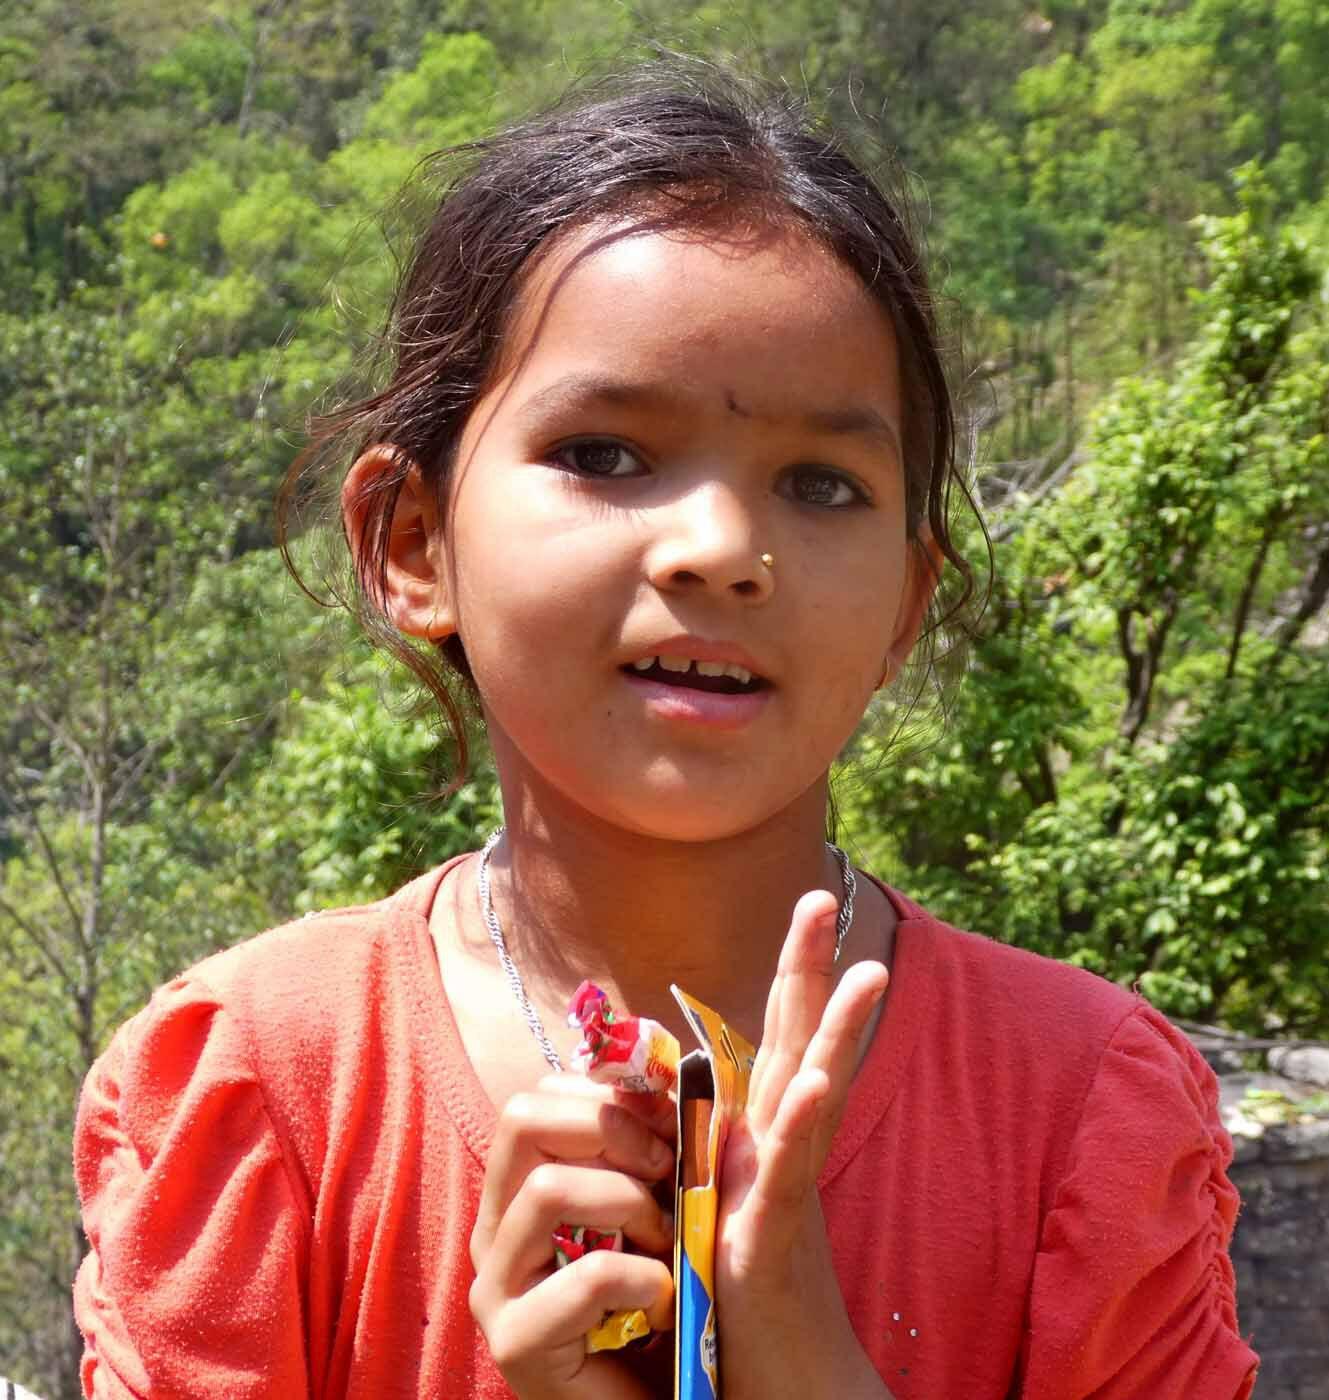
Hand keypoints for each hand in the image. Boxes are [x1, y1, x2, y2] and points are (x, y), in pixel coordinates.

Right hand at [469, 1075, 676, 1398]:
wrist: (661, 1399)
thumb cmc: (661, 1295)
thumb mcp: (656, 1202)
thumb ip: (649, 1144)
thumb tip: (670, 1074)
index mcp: (518, 1186)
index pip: (538, 1095)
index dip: (611, 1094)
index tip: (668, 1123)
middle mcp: (493, 1228)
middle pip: (521, 1117)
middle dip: (609, 1128)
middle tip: (664, 1170)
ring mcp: (495, 1287)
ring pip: (549, 1188)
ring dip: (629, 1206)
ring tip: (666, 1247)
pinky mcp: (516, 1344)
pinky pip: (587, 1276)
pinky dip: (644, 1279)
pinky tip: (663, 1302)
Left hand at [716, 890, 892, 1399]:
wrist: (785, 1384)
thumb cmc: (747, 1296)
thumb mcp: (722, 1203)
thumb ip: (722, 1145)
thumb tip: (711, 1100)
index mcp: (762, 1134)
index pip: (778, 1035)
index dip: (792, 971)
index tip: (807, 905)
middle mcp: (782, 1148)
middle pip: (801, 1040)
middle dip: (811, 968)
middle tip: (821, 894)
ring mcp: (784, 1188)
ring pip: (814, 1094)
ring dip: (840, 1031)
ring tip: (870, 971)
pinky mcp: (770, 1238)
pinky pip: (788, 1172)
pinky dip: (802, 1124)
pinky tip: (817, 1081)